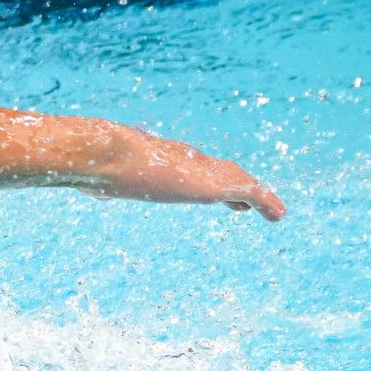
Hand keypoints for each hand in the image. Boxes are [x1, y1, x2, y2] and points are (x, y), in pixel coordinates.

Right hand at [77, 128, 286, 220]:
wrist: (106, 155)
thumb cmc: (96, 165)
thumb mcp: (99, 177)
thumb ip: (101, 183)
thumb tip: (91, 188)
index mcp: (161, 158)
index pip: (192, 165)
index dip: (207, 176)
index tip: (217, 190)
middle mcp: (186, 159)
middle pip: (220, 170)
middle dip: (236, 183)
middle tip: (247, 200)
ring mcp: (200, 170)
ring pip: (238, 180)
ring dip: (257, 194)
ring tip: (274, 209)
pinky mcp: (213, 185)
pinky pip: (249, 192)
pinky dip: (266, 202)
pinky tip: (279, 215)